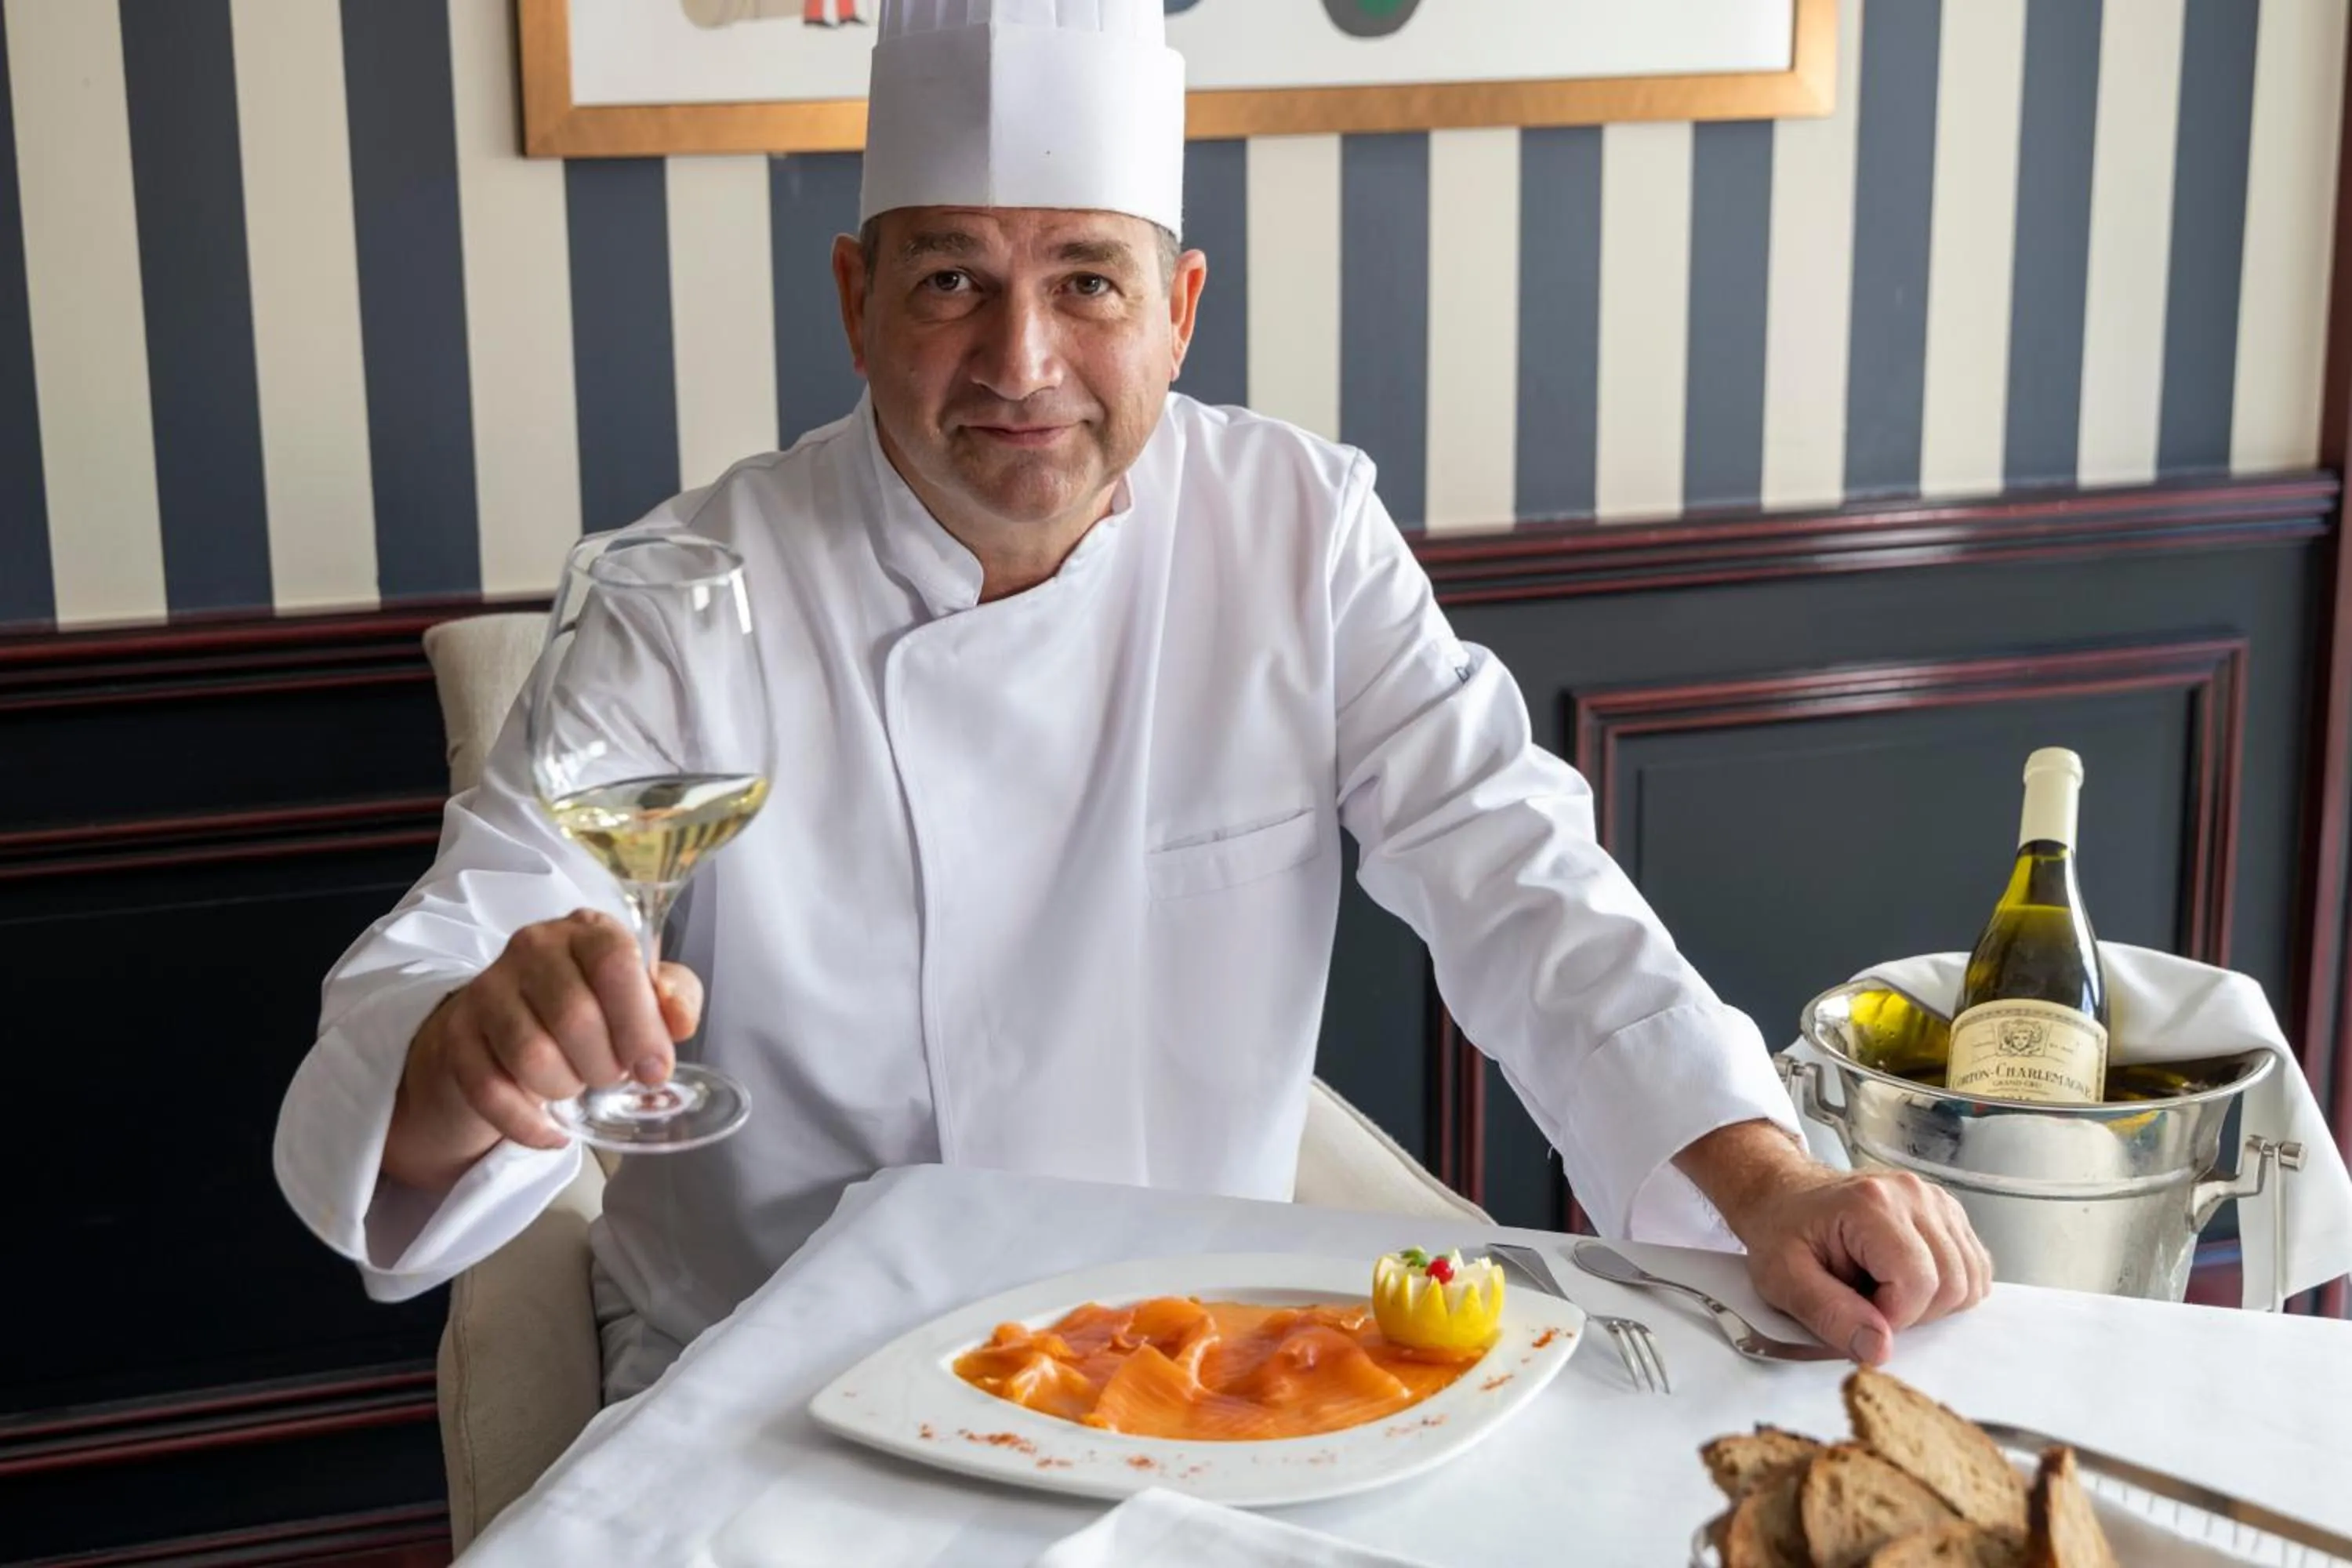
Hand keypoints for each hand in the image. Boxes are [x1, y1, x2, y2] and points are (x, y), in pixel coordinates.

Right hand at [381, 910, 703, 1192]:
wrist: (512, 1024)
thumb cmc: (594, 1006)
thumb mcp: (644, 994)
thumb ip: (674, 999)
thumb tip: (679, 1022)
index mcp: (588, 930)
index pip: (614, 964)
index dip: (640, 1025)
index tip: (655, 1070)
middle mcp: (533, 947)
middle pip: (575, 1017)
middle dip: (604, 1066)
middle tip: (611, 1075)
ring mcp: (488, 988)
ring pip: (532, 1057)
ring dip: (565, 1088)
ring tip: (577, 1085)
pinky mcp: (458, 1034)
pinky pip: (490, 1091)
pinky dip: (527, 1123)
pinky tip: (551, 1130)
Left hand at [1676, 1120, 1992, 1363]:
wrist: (1783, 1197)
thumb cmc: (1780, 1233)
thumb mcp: (1784, 1280)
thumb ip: (1831, 1316)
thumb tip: (1879, 1350)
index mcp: (1872, 1204)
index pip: (1918, 1283)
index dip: (1891, 1317)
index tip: (1855, 1314)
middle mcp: (1914, 1195)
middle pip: (1952, 1284)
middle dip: (1912, 1313)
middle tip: (1866, 1303)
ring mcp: (1936, 1201)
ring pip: (1970, 1281)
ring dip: (1931, 1304)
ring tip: (1882, 1290)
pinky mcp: (1948, 1214)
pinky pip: (1975, 1269)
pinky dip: (1947, 1290)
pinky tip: (1905, 1283)